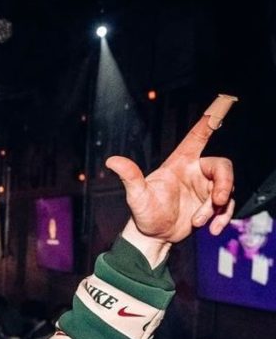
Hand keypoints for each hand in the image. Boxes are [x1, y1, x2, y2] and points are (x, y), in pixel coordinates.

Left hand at [105, 94, 235, 244]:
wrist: (152, 236)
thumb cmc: (143, 213)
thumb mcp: (136, 196)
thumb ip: (130, 177)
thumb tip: (111, 161)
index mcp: (180, 163)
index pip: (197, 138)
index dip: (209, 122)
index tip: (223, 102)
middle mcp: (195, 172)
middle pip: (222, 167)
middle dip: (224, 184)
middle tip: (218, 201)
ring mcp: (205, 188)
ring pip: (226, 189)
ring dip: (217, 208)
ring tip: (199, 222)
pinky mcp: (211, 204)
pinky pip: (227, 206)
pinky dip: (223, 218)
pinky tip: (212, 229)